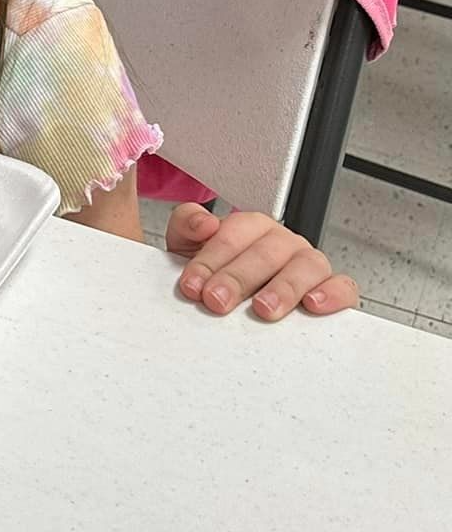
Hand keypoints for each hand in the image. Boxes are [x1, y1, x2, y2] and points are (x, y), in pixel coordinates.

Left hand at [166, 204, 358, 319]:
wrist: (233, 297)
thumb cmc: (216, 273)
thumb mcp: (189, 246)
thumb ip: (187, 224)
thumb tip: (205, 223)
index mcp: (250, 227)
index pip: (231, 236)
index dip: (209, 261)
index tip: (193, 285)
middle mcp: (282, 242)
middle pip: (265, 253)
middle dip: (238, 278)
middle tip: (217, 300)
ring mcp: (309, 263)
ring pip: (306, 266)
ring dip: (283, 288)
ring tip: (262, 308)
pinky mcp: (333, 287)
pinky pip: (343, 286)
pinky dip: (332, 294)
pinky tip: (313, 304)